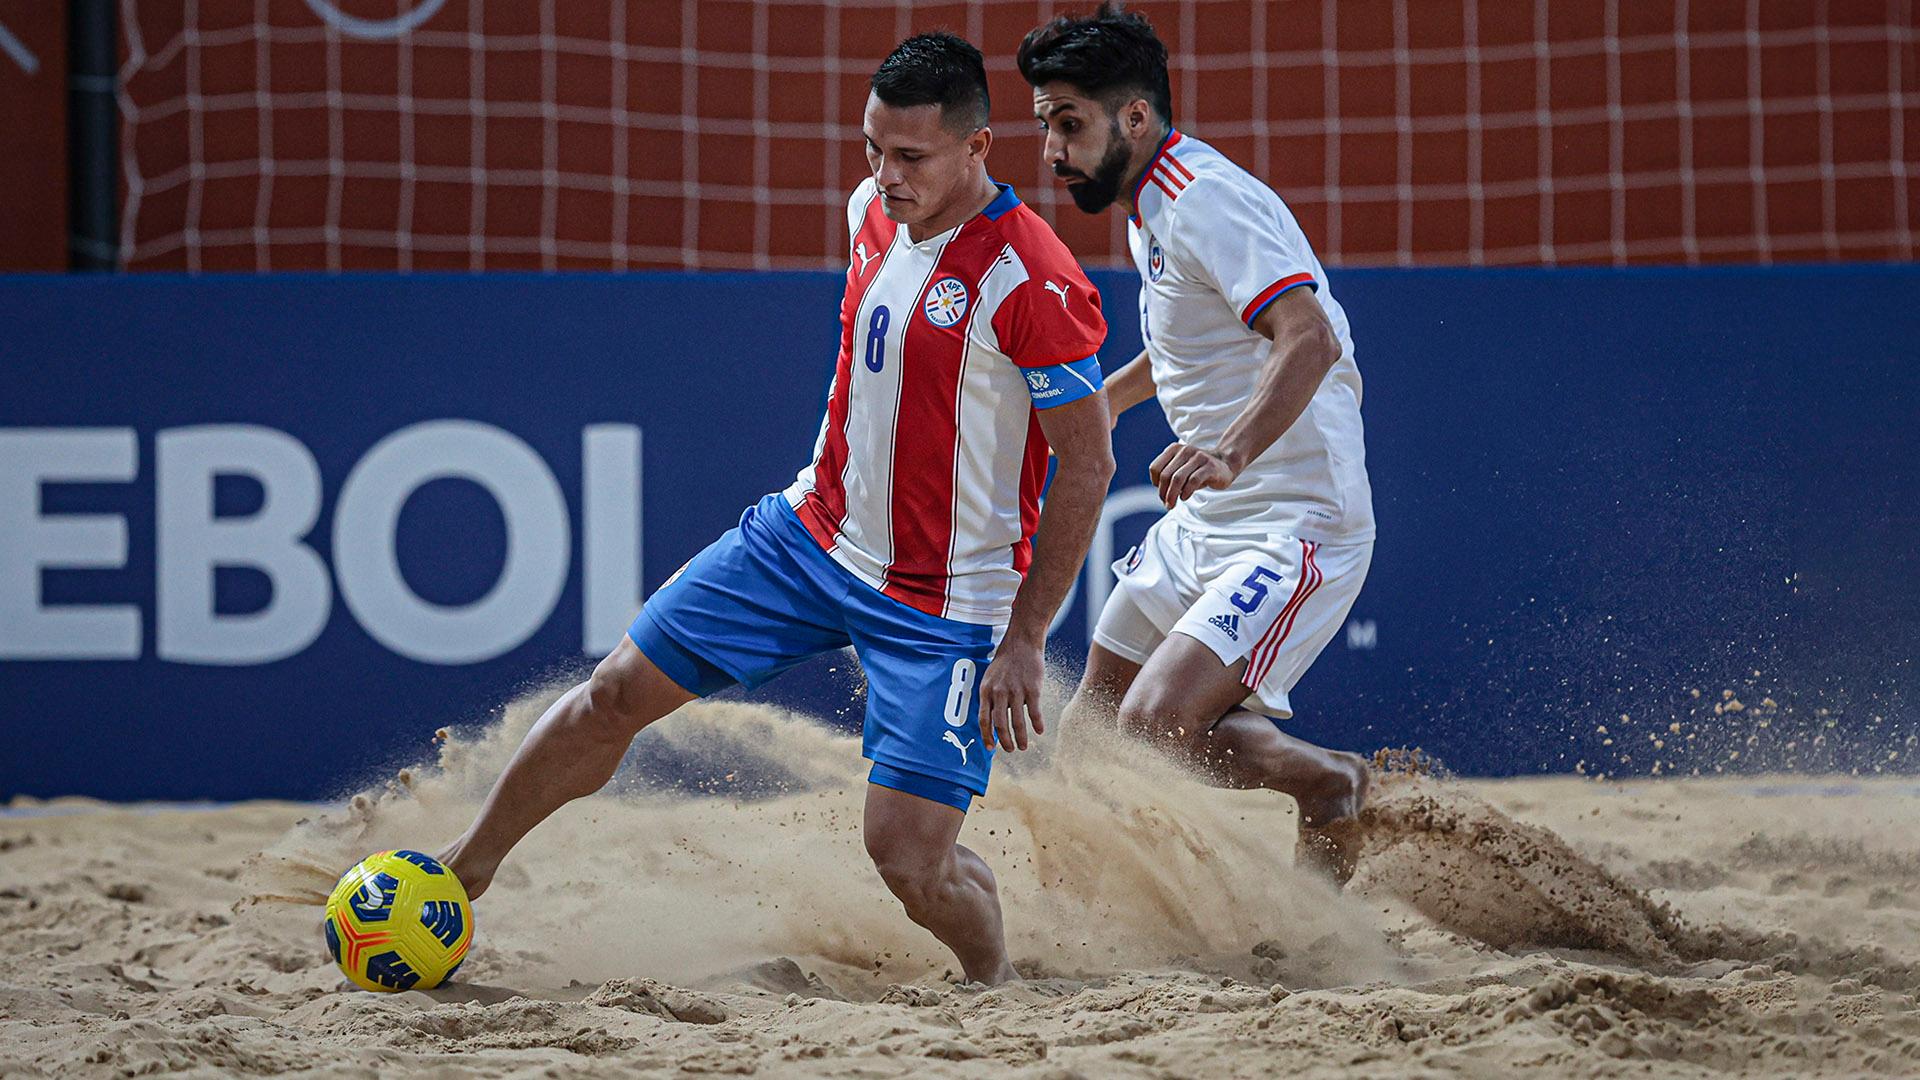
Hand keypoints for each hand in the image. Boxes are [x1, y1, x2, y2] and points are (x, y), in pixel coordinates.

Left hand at [977, 637, 1045, 751]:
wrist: (1022, 642)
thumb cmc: (1005, 661)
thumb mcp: (990, 677)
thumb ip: (990, 697)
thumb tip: (993, 718)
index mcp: (986, 691)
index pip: (983, 719)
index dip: (986, 736)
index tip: (990, 748)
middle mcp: (1000, 693)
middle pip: (1000, 724)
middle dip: (1004, 741)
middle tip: (1009, 749)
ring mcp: (1016, 691)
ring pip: (1017, 721)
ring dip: (1020, 737)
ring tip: (1023, 746)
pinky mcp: (1032, 689)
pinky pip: (1034, 712)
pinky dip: (1037, 723)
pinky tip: (1039, 731)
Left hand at [1148, 442, 1235, 507]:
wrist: (1225, 464)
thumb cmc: (1198, 470)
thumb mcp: (1181, 470)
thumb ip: (1169, 477)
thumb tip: (1161, 495)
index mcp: (1174, 449)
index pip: (1155, 468)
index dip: (1155, 483)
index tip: (1161, 493)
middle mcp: (1185, 451)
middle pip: (1166, 475)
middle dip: (1163, 493)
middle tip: (1166, 504)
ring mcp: (1198, 457)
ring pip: (1178, 478)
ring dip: (1172, 495)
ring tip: (1172, 505)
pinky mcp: (1210, 466)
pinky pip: (1193, 480)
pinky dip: (1186, 492)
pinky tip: (1185, 498)